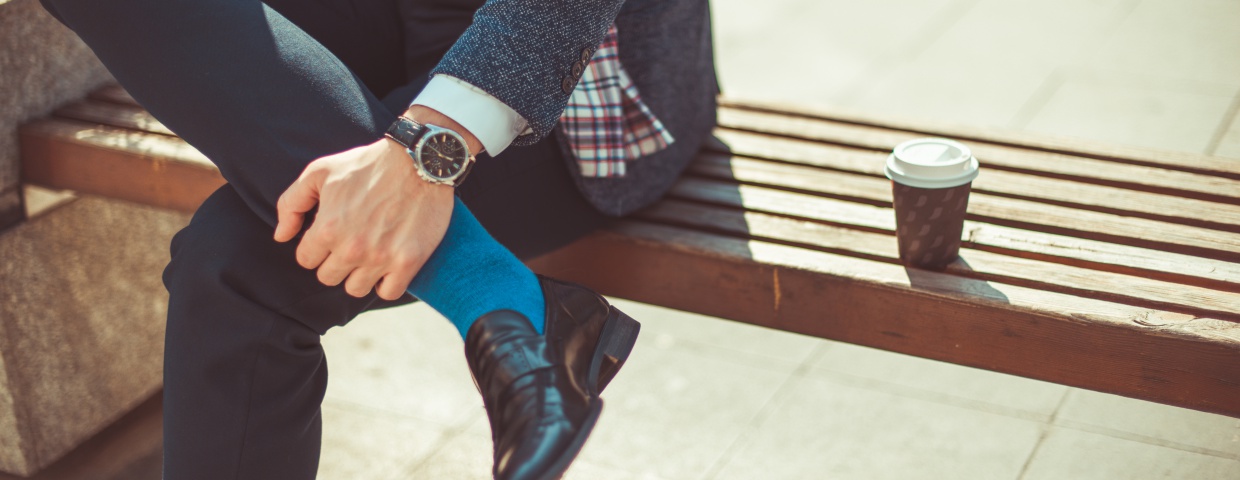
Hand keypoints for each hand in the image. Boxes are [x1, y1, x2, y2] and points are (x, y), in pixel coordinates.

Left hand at [274, 137, 453, 299]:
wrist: (419, 160)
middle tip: (350, 243)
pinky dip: (386, 284)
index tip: (330, 236)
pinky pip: (388, 293)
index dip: (315, 247)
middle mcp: (352, 249)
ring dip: (359, 275)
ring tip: (368, 254)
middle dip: (334, 262)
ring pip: (356, 289)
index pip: (306, 260)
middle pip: (328, 277)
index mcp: (327, 228)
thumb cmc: (369, 163)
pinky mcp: (408, 262)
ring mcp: (381, 258)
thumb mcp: (320, 171)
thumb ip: (291, 204)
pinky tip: (388, 266)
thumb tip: (281, 236)